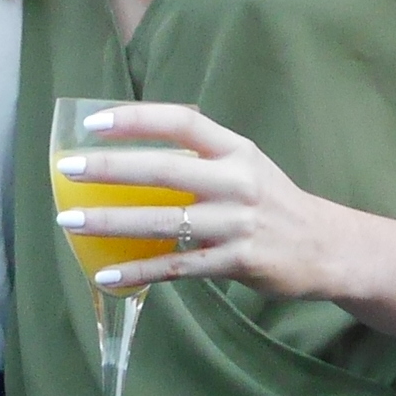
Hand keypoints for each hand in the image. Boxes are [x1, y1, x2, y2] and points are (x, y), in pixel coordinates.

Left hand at [52, 102, 343, 298]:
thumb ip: (202, 157)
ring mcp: (237, 224)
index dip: (137, 119)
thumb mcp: (247, 165)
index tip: (94, 122)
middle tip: (68, 168)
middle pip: (165, 169)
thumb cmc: (274, 203)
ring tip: (71, 222)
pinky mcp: (237, 262)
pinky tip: (107, 276)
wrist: (327, 248)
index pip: (182, 122)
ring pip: (164, 222)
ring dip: (112, 222)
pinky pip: (177, 268)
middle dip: (111, 168)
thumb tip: (136, 151)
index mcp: (236, 150)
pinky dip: (139, 272)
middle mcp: (237, 181)